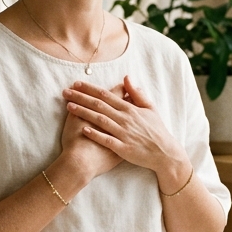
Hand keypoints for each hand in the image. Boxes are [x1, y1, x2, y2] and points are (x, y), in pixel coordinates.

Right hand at [60, 83, 123, 180]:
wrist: (81, 163)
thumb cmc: (75, 140)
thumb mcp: (74, 120)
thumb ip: (81, 107)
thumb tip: (82, 97)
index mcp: (106, 112)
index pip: (115, 96)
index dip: (119, 89)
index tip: (121, 86)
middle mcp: (118, 122)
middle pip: (127, 106)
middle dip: (129, 98)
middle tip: (130, 92)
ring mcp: (122, 135)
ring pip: (131, 121)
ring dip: (132, 113)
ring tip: (133, 106)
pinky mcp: (123, 148)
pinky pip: (130, 137)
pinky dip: (132, 131)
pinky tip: (132, 128)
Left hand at [63, 77, 190, 191]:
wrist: (165, 153)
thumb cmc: (157, 130)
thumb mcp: (150, 108)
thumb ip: (137, 93)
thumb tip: (126, 77)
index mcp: (130, 108)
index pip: (106, 95)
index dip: (90, 89)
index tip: (76, 84)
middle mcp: (125, 119)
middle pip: (99, 105)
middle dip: (81, 97)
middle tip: (65, 92)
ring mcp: (123, 133)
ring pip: (100, 120)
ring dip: (84, 113)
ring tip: (69, 107)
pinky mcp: (123, 148)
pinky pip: (107, 140)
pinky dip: (95, 134)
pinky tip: (83, 129)